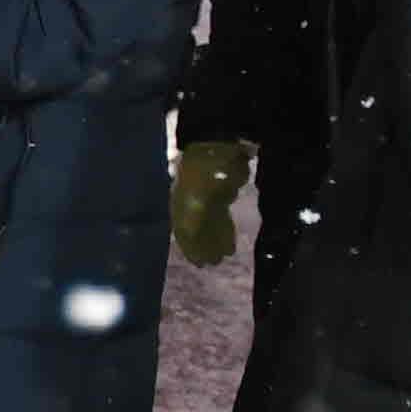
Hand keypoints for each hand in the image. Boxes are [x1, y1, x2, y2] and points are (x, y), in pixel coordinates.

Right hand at [169, 137, 249, 266]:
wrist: (219, 147)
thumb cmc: (203, 176)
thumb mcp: (193, 206)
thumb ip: (190, 229)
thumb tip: (193, 249)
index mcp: (180, 204)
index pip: (182, 230)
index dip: (190, 247)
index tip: (198, 264)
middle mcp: (189, 201)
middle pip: (196, 228)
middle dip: (204, 245)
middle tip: (213, 263)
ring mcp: (206, 196)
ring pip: (209, 223)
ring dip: (215, 239)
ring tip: (223, 256)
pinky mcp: (222, 192)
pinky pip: (221, 215)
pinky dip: (224, 229)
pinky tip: (230, 240)